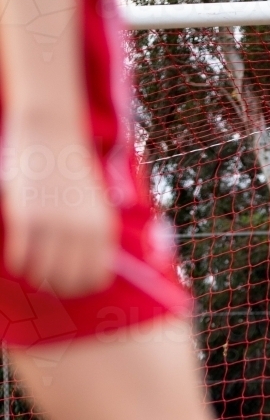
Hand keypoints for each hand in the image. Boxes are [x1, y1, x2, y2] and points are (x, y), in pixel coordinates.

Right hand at [1, 127, 118, 296]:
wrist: (51, 132)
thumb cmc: (71, 171)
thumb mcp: (97, 205)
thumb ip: (96, 237)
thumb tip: (90, 273)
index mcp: (102, 228)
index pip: (95, 278)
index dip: (80, 287)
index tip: (68, 283)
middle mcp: (81, 230)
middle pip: (68, 281)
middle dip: (55, 286)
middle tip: (46, 279)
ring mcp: (53, 224)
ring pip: (43, 274)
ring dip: (35, 278)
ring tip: (31, 270)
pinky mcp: (26, 216)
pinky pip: (20, 258)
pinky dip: (18, 264)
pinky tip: (18, 258)